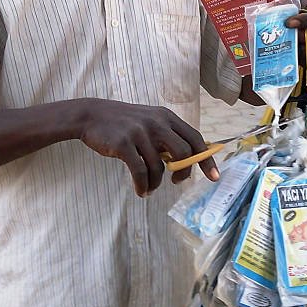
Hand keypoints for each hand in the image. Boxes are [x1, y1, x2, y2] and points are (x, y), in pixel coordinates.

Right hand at [79, 99, 218, 196]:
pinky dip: (142, 185)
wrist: (91, 115)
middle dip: (183, 173)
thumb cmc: (123, 123)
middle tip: (175, 182)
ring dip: (155, 183)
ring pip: (159, 167)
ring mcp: (140, 132)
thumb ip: (166, 137)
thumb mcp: (148, 122)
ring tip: (148, 188)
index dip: (206, 159)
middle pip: (183, 152)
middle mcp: (156, 122)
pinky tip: (141, 190)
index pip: (195, 138)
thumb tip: (186, 161)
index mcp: (166, 117)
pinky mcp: (123, 144)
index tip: (214, 176)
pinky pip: (139, 172)